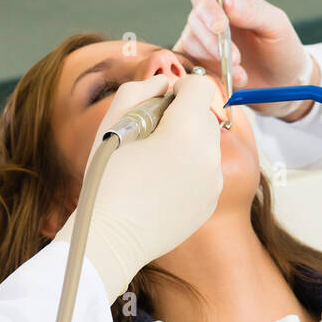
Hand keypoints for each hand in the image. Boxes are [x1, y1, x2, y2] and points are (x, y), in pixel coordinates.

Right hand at [68, 73, 222, 301]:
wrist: (111, 236)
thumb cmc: (107, 176)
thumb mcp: (114, 119)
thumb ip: (143, 88)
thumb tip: (165, 84)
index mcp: (187, 129)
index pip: (201, 86)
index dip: (180, 89)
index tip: (161, 103)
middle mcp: (208, 154)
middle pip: (206, 114)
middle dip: (183, 116)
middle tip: (151, 135)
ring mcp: (214, 181)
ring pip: (207, 143)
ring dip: (187, 142)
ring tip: (154, 162)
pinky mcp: (211, 201)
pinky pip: (206, 171)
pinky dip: (190, 169)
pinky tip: (160, 184)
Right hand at [174, 0, 317, 117]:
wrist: (283, 85)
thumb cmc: (282, 49)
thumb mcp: (276, 26)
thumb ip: (253, 11)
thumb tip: (228, 0)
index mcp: (230, 0)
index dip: (208, 8)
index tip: (221, 26)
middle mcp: (211, 18)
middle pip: (194, 20)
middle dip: (213, 41)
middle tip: (235, 59)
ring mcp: (202, 42)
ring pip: (192, 44)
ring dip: (215, 61)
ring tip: (241, 75)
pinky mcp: (199, 65)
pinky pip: (188, 67)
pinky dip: (206, 75)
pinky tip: (226, 82)